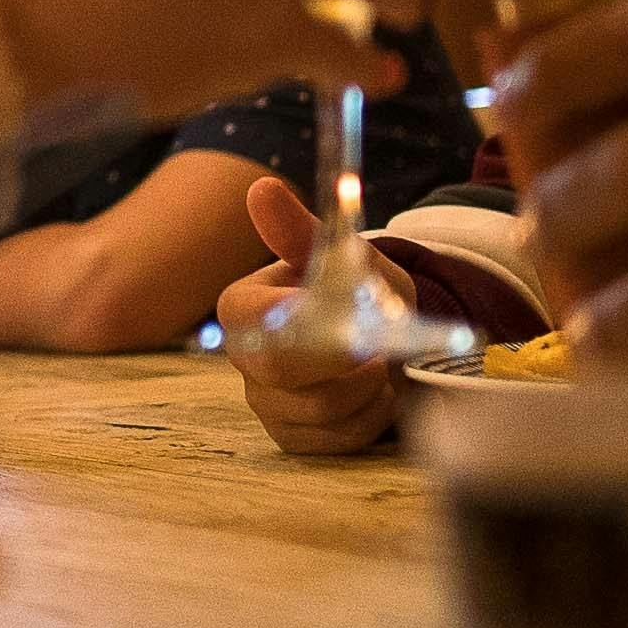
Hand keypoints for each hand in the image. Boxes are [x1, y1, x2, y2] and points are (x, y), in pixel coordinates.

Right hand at [217, 176, 407, 455]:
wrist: (382, 337)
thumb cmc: (355, 291)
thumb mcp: (340, 254)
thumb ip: (302, 229)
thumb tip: (261, 188)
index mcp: (245, 307)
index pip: (252, 320)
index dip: (302, 322)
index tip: (348, 322)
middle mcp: (245, 359)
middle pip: (281, 372)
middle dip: (344, 359)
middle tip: (379, 346)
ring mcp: (266, 403)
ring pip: (320, 408)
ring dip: (369, 385)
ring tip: (382, 363)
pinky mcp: (293, 438)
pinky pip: (337, 439)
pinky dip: (373, 416)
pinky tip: (378, 394)